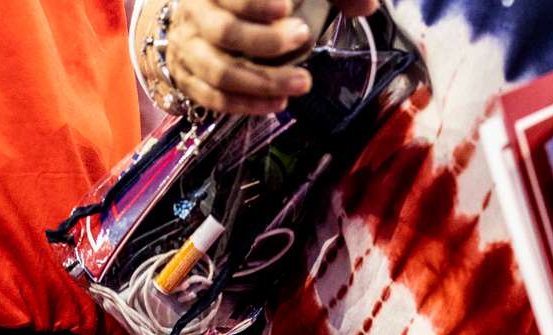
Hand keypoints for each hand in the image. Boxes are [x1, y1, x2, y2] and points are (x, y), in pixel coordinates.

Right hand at [162, 0, 377, 115]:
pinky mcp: (186, 80)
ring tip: (300, 83)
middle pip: (225, 32)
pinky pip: (212, 99)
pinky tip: (276, 104)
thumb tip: (365, 6)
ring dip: (262, 82)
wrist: (195, 18)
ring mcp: (187, 50)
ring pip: (220, 72)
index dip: (256, 4)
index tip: (287, 8)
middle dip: (266, 42)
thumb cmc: (247, 2)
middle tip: (302, 39)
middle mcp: (195, 16)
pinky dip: (246, 105)